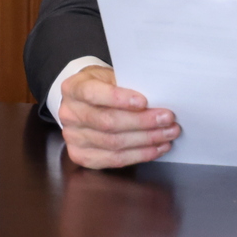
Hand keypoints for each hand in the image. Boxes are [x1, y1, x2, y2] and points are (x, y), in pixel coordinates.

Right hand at [57, 65, 180, 168]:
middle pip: (107, 122)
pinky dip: (138, 155)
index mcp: (73, 88)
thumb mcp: (110, 76)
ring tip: (167, 134)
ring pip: (113, 144)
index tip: (144, 101)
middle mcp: (69, 114)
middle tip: (167, 119)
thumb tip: (157, 100)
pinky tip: (155, 149)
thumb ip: (127, 85)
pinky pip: (113, 160)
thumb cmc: (103, 86)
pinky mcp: (81, 156)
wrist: (85, 103)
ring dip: (146, 140)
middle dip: (142, 122)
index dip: (119, 99)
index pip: (94, 94)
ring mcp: (73, 137)